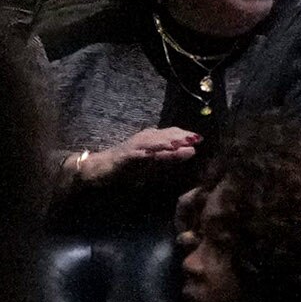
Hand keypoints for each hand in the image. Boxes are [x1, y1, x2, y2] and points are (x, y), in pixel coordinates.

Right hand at [60, 128, 205, 183]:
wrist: (100, 168)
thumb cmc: (127, 165)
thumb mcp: (152, 162)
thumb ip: (169, 156)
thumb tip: (191, 152)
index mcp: (152, 137)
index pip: (173, 133)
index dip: (186, 135)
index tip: (201, 138)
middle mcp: (145, 137)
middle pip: (167, 134)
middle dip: (182, 137)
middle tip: (198, 139)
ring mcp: (135, 145)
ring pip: (156, 142)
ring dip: (170, 142)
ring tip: (184, 144)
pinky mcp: (126, 155)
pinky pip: (140, 153)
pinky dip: (150, 152)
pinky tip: (159, 153)